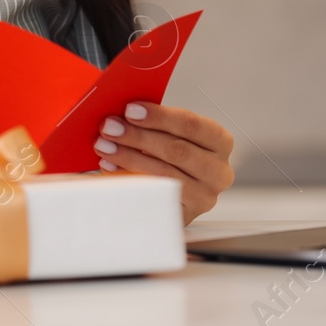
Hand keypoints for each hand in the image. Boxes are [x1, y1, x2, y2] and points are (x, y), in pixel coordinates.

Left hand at [94, 102, 233, 224]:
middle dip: (138, 137)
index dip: (159, 116)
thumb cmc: (171, 153)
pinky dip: (129, 179)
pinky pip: (155, 196)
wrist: (173, 191)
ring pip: (164, 174)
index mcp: (220, 142)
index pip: (191, 125)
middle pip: (177, 150)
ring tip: (105, 146)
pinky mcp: (186, 215)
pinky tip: (111, 167)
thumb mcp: (171, 133)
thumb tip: (123, 113)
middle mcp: (219, 171)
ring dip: (129, 157)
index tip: (130, 110)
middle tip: (110, 127)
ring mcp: (205, 197)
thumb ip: (155, 122)